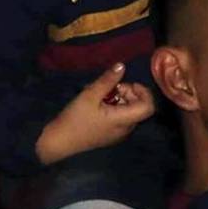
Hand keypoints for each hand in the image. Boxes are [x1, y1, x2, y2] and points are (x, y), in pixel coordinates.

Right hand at [36, 63, 155, 163]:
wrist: (59, 142)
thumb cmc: (74, 119)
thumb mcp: (89, 95)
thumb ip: (108, 81)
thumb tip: (122, 66)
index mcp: (123, 120)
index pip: (148, 106)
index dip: (143, 92)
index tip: (126, 84)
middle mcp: (126, 129)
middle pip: (139, 107)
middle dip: (127, 93)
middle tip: (108, 87)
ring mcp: (119, 133)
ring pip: (129, 111)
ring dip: (119, 99)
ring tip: (99, 94)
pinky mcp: (111, 135)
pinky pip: (121, 118)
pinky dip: (114, 107)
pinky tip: (97, 104)